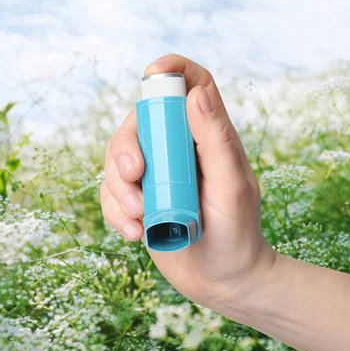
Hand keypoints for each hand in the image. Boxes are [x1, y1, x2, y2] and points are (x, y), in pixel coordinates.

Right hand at [100, 54, 276, 306]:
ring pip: (116, 158)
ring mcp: (157, 175)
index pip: (193, 85)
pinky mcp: (140, 201)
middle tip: (134, 173)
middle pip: (139, 122)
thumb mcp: (232, 185)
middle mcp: (179, 149)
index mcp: (209, 136)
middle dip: (127, 146)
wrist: (226, 281)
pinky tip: (134, 233)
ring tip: (138, 217)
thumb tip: (195, 94)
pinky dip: (115, 211)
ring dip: (118, 187)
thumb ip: (216, 140)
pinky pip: (111, 194)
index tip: (153, 72)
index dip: (173, 70)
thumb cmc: (238, 231)